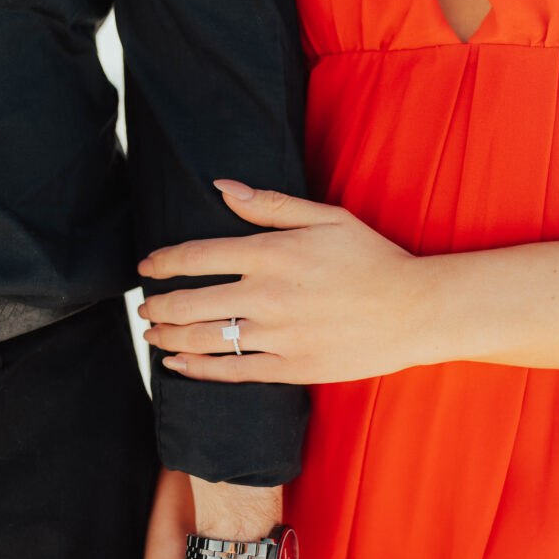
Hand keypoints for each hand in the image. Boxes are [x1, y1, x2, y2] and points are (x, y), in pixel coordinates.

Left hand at [138, 180, 426, 383]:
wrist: (415, 310)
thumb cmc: (372, 258)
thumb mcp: (326, 217)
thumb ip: (269, 204)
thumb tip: (221, 187)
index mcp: (272, 252)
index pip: (197, 256)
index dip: (162, 263)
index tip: (147, 268)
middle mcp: (267, 294)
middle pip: (190, 301)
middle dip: (157, 306)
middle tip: (144, 308)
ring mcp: (277, 334)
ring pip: (204, 338)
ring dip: (169, 337)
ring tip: (152, 335)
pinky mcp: (290, 367)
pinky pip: (232, 371)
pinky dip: (197, 369)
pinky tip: (177, 365)